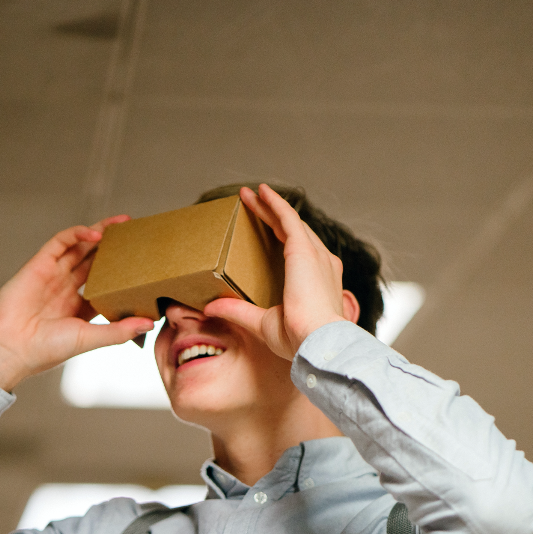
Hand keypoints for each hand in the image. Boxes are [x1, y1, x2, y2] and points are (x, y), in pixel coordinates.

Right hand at [0, 217, 153, 390]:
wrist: (10, 348)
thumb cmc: (46, 349)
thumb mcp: (89, 338)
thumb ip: (119, 330)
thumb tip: (150, 323)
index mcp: (78, 308)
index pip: (105, 285)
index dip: (122, 275)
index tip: (143, 267)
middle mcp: (66, 289)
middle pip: (95, 261)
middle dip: (115, 248)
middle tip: (137, 235)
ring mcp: (53, 275)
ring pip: (80, 247)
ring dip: (101, 233)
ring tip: (123, 223)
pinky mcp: (39, 264)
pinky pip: (60, 242)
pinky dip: (78, 234)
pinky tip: (97, 233)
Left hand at [203, 184, 357, 360]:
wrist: (317, 341)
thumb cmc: (299, 339)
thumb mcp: (261, 323)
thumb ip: (238, 311)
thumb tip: (211, 307)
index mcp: (317, 283)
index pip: (297, 253)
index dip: (281, 238)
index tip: (266, 228)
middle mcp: (321, 265)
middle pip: (294, 232)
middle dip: (274, 216)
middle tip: (255, 202)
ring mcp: (315, 255)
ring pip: (289, 222)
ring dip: (271, 206)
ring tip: (252, 194)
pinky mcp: (303, 250)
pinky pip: (287, 218)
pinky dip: (274, 203)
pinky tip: (260, 192)